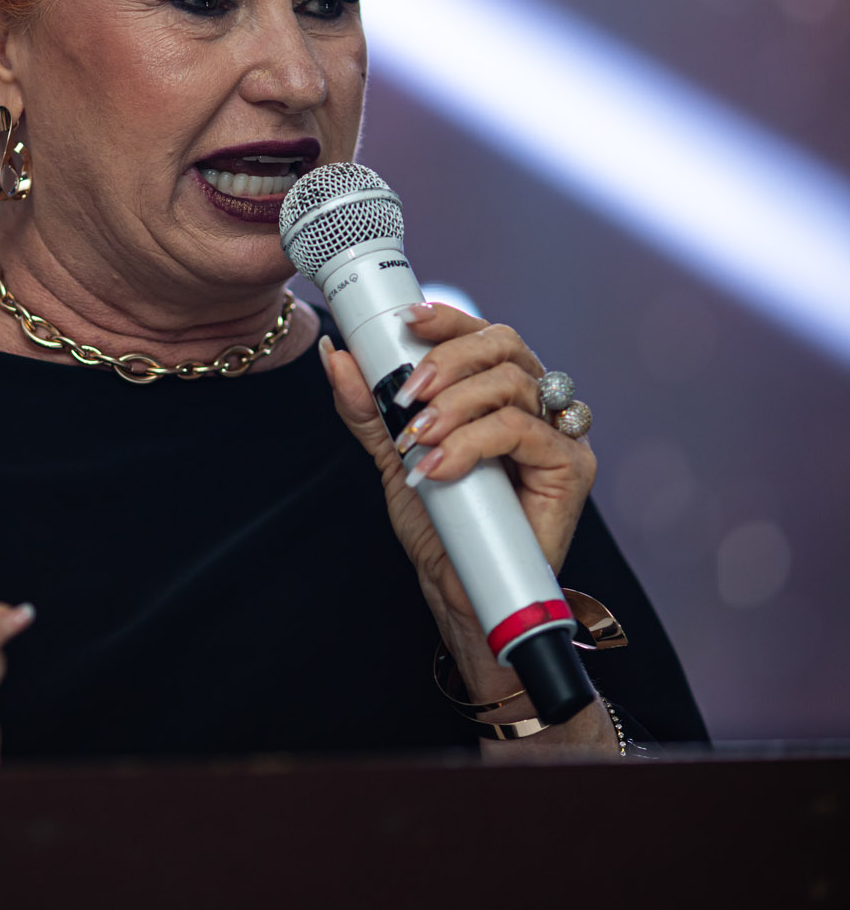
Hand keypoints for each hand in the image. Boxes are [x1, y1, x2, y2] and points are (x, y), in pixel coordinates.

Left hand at [319, 303, 595, 701]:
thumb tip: (337, 355)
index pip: (485, 335)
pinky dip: (472, 442)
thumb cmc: (442, 524)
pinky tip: (439, 467)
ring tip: (415, 440)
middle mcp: (539, 406)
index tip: (405, 321)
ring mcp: (560, 435)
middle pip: (505, 346)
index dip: (449, 319)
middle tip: (405, 395)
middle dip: (448, 360)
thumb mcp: (396, 453)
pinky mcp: (571, 469)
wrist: (460, 590)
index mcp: (504, 394)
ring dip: (453, 407)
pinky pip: (524, 431)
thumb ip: (370, 407)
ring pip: (512, 384)